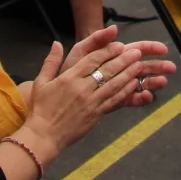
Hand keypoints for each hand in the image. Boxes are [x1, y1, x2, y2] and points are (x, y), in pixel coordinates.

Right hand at [22, 36, 166, 152]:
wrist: (44, 136)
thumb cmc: (41, 109)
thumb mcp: (41, 82)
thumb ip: (51, 61)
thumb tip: (57, 43)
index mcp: (69, 78)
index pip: (92, 60)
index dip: (108, 51)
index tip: (119, 45)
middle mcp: (82, 89)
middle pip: (107, 70)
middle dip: (124, 60)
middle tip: (137, 52)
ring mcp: (91, 102)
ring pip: (114, 85)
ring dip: (129, 74)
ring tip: (140, 65)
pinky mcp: (96, 114)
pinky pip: (114, 100)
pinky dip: (125, 91)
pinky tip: (133, 84)